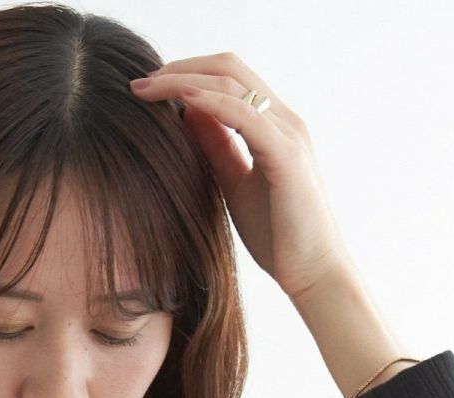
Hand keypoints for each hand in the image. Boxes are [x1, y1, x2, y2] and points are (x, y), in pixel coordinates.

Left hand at [130, 52, 353, 300]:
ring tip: (146, 89)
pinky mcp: (286, 156)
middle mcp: (284, 121)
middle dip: (179, 68)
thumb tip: (186, 116)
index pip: (228, 78)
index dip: (186, 74)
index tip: (148, 89)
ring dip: (184, 80)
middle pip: (228, 68)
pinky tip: (180, 102)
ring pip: (233, 84)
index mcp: (273, 126)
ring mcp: (288, 134)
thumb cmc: (279, 237)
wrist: (315, 274)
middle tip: (139, 83)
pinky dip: (210, 103)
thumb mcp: (235, 185)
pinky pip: (244, 115)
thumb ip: (216, 149)